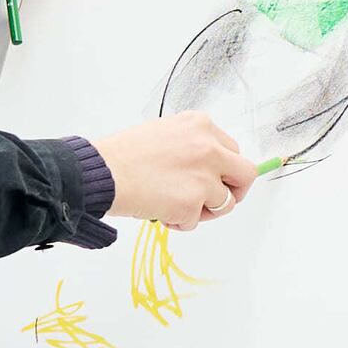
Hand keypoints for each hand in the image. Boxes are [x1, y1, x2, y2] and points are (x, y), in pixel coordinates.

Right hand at [93, 110, 258, 229]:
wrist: (102, 172)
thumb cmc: (124, 155)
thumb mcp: (166, 133)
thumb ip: (193, 146)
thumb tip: (211, 167)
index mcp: (201, 125)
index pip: (233, 150)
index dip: (226, 169)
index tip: (219, 180)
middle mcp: (209, 148)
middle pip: (245, 174)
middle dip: (235, 191)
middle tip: (216, 201)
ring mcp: (203, 177)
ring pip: (224, 203)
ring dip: (203, 210)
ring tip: (175, 206)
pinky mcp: (192, 203)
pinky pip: (196, 221)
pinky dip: (181, 221)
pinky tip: (161, 211)